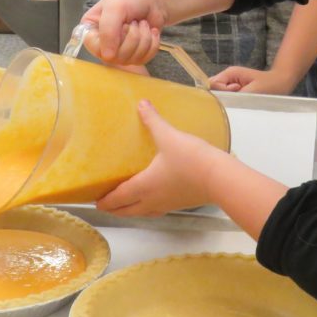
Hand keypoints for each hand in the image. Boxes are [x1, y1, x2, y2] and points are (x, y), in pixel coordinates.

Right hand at [82, 0, 166, 63]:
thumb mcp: (116, 8)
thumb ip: (108, 31)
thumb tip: (107, 57)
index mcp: (91, 29)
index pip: (95, 48)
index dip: (111, 40)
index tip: (123, 26)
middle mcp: (103, 43)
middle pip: (115, 57)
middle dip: (132, 37)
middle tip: (134, 22)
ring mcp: (119, 51)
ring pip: (131, 59)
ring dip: (143, 39)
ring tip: (142, 24)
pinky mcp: (135, 55)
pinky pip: (144, 59)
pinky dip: (152, 44)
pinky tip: (150, 31)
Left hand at [96, 100, 224, 216]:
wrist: (219, 178)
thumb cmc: (191, 159)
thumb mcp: (169, 136)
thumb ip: (153, 120)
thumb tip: (142, 104)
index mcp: (144, 186)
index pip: (118, 199)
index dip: (105, 202)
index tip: (96, 202)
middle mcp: (152, 200)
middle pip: (128, 211)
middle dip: (115, 209)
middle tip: (106, 205)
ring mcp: (168, 204)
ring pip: (143, 213)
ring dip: (131, 211)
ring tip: (127, 205)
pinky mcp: (181, 203)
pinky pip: (159, 210)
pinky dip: (149, 208)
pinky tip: (155, 200)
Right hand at [209, 66, 292, 94]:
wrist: (280, 84)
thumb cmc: (268, 85)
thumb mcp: (251, 90)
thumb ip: (233, 94)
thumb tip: (219, 99)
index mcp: (230, 73)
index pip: (213, 84)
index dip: (221, 91)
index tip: (236, 91)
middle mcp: (227, 77)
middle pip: (213, 89)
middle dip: (222, 96)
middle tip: (240, 94)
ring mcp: (230, 83)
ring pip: (218, 94)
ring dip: (228, 99)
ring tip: (243, 97)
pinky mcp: (233, 90)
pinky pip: (225, 97)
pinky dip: (232, 101)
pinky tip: (243, 99)